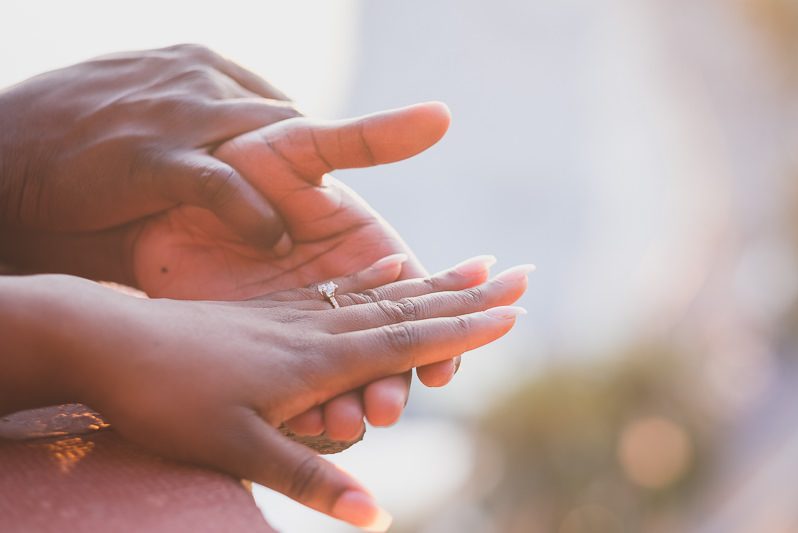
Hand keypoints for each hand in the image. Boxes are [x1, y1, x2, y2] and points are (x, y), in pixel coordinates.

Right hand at [0, 44, 297, 281]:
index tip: (295, 186)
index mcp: (199, 63)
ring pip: (273, 145)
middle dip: (301, 171)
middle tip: (307, 215)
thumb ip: (194, 111)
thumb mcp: (144, 100)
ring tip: (301, 232)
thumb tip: (237, 140)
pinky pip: (230, 187)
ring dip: (292, 191)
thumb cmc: (70, 135)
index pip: (275, 105)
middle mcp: (199, 77)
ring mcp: (180, 112)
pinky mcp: (156, 158)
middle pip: (287, 123)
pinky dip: (257, 216)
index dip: (289, 151)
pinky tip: (270, 240)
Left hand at [24, 263, 525, 529]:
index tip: (514, 312)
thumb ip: (307, 478)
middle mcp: (319, 326)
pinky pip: (342, 291)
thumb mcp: (235, 449)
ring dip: (435, 282)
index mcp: (319, 358)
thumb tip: (376, 514)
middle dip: (469, 294)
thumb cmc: (168, 400)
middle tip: (520, 274)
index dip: (464, 329)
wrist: (108, 343)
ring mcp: (298, 314)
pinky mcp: (276, 311)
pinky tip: (393, 268)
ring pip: (381, 295)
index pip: (409, 341)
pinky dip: (378, 279)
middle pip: (408, 307)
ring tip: (476, 266)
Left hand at [129, 103, 471, 440]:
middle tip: (396, 400)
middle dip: (402, 379)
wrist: (168, 195)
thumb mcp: (305, 147)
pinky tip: (314, 424)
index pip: (423, 299)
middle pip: (392, 349)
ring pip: (346, 376)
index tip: (455, 366)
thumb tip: (444, 113)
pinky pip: (296, 386)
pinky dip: (309, 408)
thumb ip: (370, 139)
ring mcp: (305, 325)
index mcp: (369, 254)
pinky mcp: (264, 344)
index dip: (450, 329)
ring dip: (356, 401)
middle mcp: (345, 296)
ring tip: (352, 419)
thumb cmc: (240, 162)